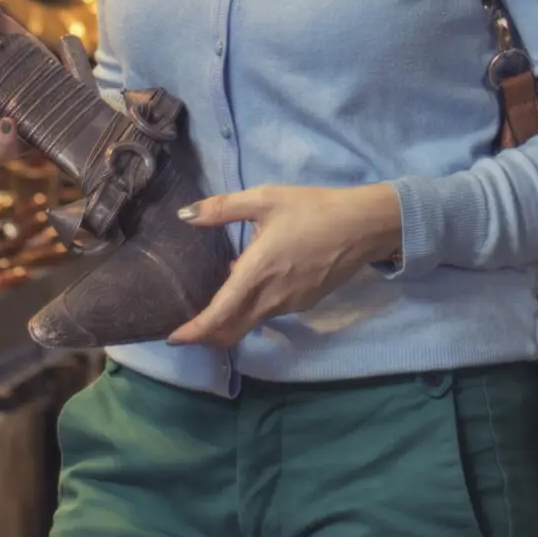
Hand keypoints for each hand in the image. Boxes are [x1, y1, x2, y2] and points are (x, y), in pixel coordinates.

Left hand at [166, 183, 403, 349]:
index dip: (194, 331)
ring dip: (232, 316)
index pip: (218, 315)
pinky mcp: (305, 303)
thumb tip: (185, 215)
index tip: (174, 338)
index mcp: (256, 273)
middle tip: (190, 325)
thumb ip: (223, 208)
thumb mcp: (266, 198)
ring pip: (251, 321)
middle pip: (232, 330)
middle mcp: (271, 298)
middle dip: (208, 334)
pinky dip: (254, 306)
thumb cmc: (313, 209)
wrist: (363, 225)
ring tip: (224, 290)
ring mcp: (290, 305)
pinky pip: (270, 311)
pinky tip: (256, 280)